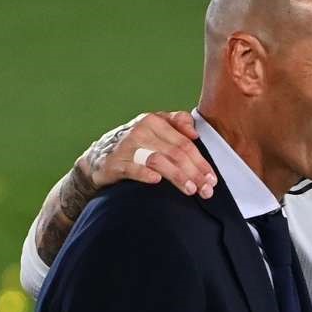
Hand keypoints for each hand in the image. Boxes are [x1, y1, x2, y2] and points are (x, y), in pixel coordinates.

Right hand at [79, 111, 215, 197]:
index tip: (212, 179)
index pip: (185, 143)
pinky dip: (145, 174)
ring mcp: (127, 146)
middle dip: (195, 173)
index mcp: (155, 120)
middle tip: (206, 190)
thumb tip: (195, 132)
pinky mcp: (114, 163)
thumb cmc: (137, 143)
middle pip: (176, 153)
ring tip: (191, 190)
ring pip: (159, 160)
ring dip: (178, 176)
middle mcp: (141, 130)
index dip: (201, 162)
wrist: (99, 157)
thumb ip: (178, 122)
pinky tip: (157, 181)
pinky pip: (133, 168)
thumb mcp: (156, 127)